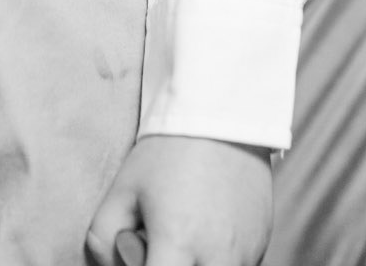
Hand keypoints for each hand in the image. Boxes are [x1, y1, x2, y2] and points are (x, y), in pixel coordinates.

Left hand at [86, 137, 273, 265]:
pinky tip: (208, 226)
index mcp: (178, 243)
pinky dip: (216, 259)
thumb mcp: (122, 188)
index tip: (138, 247)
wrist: (222, 114)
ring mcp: (245, 254)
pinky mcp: (261, 245)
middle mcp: (218, 257)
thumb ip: (104, 239)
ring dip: (195, 264)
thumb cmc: (167, 152)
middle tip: (162, 243)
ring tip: (186, 231)